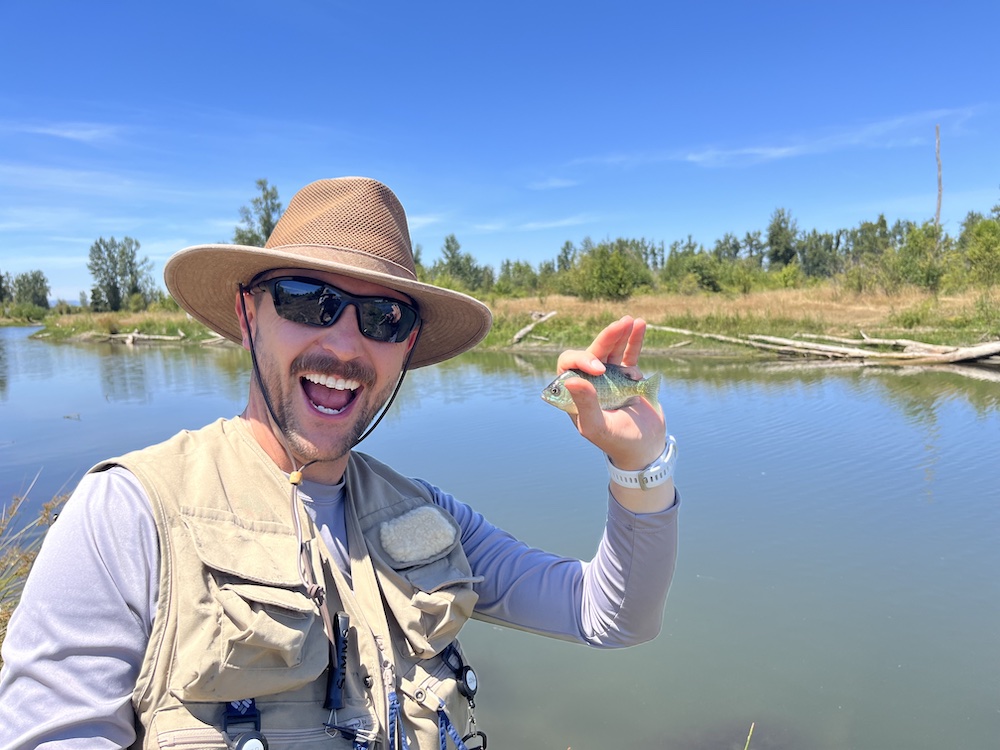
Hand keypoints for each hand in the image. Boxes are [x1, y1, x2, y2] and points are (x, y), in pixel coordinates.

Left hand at [555, 315, 666, 472]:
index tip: (599, 369)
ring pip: (611, 349)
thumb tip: (572, 379)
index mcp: (574, 393)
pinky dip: (634, 340)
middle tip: (620, 325)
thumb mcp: (597, 427)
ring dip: (620, 334)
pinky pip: (629, 354)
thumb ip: (584, 405)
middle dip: (606, 338)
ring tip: (630, 321)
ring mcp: (609, 377)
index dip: (581, 360)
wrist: (644, 447)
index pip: (569, 365)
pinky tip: (639, 325)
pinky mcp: (628, 376)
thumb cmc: (616, 441)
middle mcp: (589, 381)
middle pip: (592, 352)